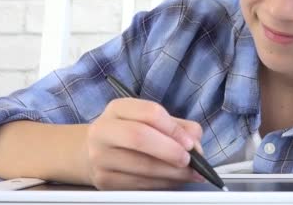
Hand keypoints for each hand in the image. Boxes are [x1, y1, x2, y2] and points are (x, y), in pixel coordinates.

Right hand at [82, 98, 203, 189]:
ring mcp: (101, 157)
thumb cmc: (131, 132)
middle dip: (170, 151)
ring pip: (142, 166)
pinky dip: (163, 183)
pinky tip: (173, 180)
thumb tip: (197, 145)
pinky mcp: (105, 181)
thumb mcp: (151, 121)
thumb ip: (178, 127)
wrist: (95, 152)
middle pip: (139, 137)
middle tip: (190, 161)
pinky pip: (140, 184)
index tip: (191, 143)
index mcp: (118, 109)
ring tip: (190, 173)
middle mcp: (104, 130)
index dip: (174, 129)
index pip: (150, 113)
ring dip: (173, 173)